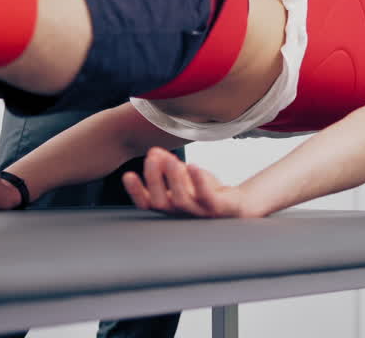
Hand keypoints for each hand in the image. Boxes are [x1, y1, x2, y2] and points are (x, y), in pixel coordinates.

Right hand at [122, 147, 254, 218]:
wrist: (236, 203)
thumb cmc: (205, 191)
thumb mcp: (183, 176)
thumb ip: (167, 165)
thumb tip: (153, 151)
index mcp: (169, 205)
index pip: (146, 203)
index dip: (135, 192)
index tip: (128, 175)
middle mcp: (181, 212)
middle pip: (161, 202)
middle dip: (154, 179)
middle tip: (151, 157)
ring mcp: (199, 212)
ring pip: (182, 200)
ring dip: (173, 178)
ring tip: (171, 159)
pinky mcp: (217, 208)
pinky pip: (207, 197)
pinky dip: (199, 182)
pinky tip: (192, 166)